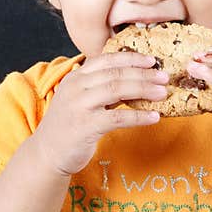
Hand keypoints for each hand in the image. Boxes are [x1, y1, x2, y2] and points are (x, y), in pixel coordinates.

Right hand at [33, 50, 167, 176]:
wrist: (47, 153)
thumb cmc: (69, 125)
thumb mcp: (80, 99)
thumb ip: (100, 87)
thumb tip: (135, 79)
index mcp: (76, 77)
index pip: (106, 60)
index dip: (131, 58)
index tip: (151, 60)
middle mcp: (76, 87)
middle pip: (115, 74)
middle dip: (143, 74)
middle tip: (164, 77)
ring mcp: (79, 106)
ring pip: (117, 90)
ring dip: (144, 90)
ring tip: (162, 93)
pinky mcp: (85, 126)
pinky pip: (118, 118)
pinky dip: (138, 116)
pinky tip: (154, 117)